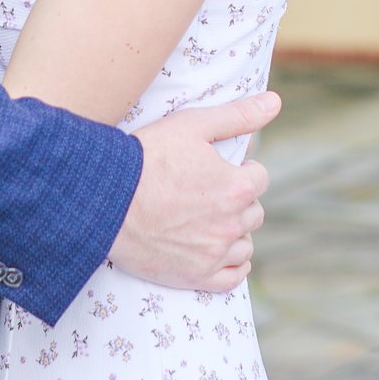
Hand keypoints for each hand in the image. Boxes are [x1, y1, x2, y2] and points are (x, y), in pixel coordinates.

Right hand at [109, 91, 279, 290]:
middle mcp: (231, 224)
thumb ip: (238, 115)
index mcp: (237, 187)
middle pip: (254, 212)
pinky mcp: (195, 276)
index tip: (221, 168)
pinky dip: (232, 265)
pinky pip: (232, 278)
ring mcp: (214, 254)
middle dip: (239, 201)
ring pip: (245, 245)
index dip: (242, 170)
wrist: (103, 198)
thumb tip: (275, 101)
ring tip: (210, 220)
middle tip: (209, 192)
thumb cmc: (147, 157)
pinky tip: (221, 252)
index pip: (260, 178)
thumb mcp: (192, 125)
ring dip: (235, 232)